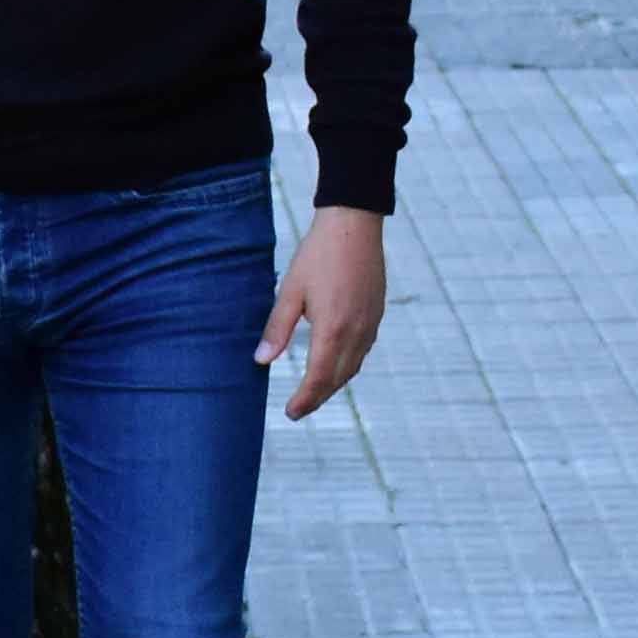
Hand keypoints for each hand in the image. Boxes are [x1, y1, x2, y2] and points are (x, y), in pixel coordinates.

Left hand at [258, 204, 386, 421]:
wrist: (354, 224)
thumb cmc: (318, 254)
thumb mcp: (290, 291)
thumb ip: (277, 329)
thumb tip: (261, 361)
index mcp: (333, 329)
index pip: (318, 378)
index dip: (304, 400)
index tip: (291, 413)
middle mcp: (356, 332)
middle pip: (338, 378)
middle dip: (318, 397)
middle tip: (298, 409)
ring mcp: (370, 323)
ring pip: (353, 366)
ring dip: (334, 383)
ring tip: (314, 391)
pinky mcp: (376, 313)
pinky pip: (363, 350)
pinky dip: (348, 365)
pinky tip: (335, 362)